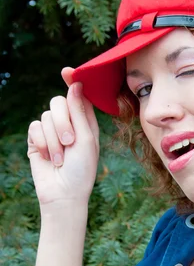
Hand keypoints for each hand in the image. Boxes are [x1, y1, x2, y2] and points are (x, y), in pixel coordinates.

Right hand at [27, 67, 99, 207]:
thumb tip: (75, 84)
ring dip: (54, 139)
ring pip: (46, 116)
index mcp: (86, 122)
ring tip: (60, 158)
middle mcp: (69, 123)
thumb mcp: (87, 140)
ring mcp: (52, 131)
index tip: (67, 71)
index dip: (73, 82)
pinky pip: (35, 127)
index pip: (79, 96)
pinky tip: (48, 157)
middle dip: (63, 122)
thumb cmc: (82, 170)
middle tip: (69, 142)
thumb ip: (80, 112)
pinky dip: (43, 142)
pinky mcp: (37, 139)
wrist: (63, 194)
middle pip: (59, 102)